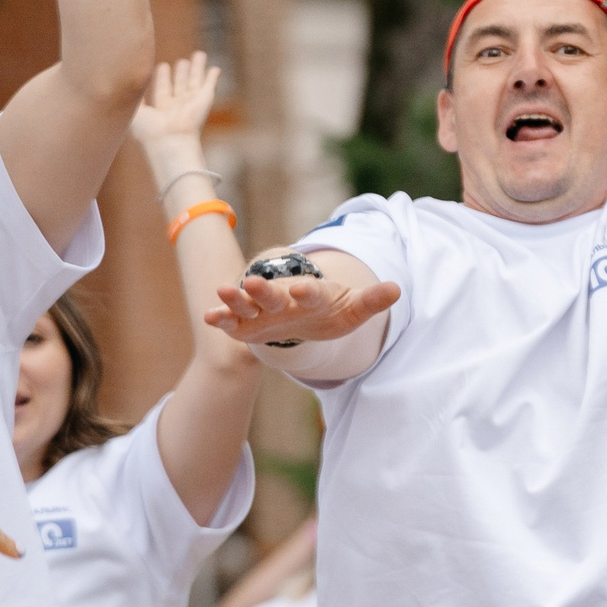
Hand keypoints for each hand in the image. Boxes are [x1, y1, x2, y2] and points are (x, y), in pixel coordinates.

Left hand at [131, 53, 222, 176]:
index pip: (163, 91)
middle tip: (182, 61)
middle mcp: (178, 107)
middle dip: (181, 73)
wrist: (169, 141)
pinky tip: (215, 68)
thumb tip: (126, 79)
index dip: (162, 78)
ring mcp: (192, 104)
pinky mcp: (204, 101)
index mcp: (161, 111)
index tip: (162, 66)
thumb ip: (131, 95)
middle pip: (180, 86)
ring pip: (196, 82)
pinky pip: (210, 86)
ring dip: (197, 69)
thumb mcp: (132, 109)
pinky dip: (213, 77)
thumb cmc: (148, 130)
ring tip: (199, 54)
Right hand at [205, 272, 402, 348]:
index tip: (304, 289)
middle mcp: (285, 300)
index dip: (309, 291)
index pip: (312, 292)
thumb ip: (371, 301)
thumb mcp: (353, 309)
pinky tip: (209, 317)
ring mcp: (264, 311)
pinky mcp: (250, 324)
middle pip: (274, 294)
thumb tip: (397, 289)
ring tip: (223, 291)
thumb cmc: (332, 310)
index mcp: (312, 295)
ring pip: (248, 304)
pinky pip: (234, 321)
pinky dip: (222, 318)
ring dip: (236, 298)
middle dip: (264, 290)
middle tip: (252, 282)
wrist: (308, 310)